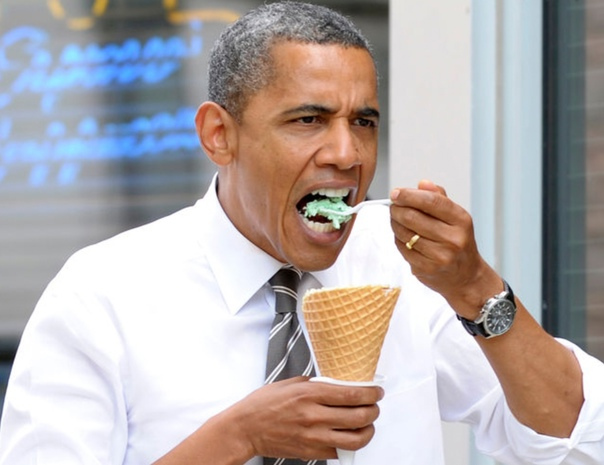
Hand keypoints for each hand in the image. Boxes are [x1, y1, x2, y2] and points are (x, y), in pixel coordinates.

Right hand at [231, 377, 382, 460]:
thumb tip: (337, 385)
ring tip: (367, 424)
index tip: (376, 392)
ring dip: (368, 431)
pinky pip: (339, 451)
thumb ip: (315, 384)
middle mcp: (314, 416)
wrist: (245, 429)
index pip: (352, 395)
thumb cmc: (263, 405)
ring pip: (355, 439)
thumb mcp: (290, 384)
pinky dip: (348, 444)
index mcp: (310, 395)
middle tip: (374, 407)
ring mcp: (313, 437)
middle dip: (374, 411)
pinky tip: (347, 435)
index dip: (371, 394)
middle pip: (359, 417)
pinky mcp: (311, 452)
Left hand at [389, 180, 500, 317]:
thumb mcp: (456, 218)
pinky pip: (402, 249)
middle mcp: (452, 238)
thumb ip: (439, 198)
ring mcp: (439, 256)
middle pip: (413, 217)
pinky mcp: (426, 269)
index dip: (409, 195)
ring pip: (404, 233)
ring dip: (395, 223)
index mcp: (461, 220)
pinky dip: (398, 239)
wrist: (466, 277)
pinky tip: (403, 237)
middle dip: (397, 209)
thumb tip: (422, 184)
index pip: (431, 201)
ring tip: (396, 219)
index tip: (396, 192)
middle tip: (393, 206)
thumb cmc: (458, 242)